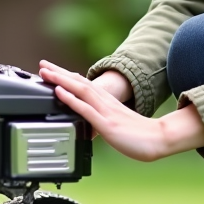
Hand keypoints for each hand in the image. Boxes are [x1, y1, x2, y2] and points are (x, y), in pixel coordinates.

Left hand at [39, 60, 203, 162]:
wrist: (161, 139)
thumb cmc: (142, 136)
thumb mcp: (119, 124)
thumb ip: (105, 121)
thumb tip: (92, 126)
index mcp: (108, 103)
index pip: (85, 84)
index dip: (67, 76)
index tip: (53, 71)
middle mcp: (106, 103)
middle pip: (79, 82)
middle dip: (59, 73)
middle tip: (42, 64)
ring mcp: (106, 112)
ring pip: (80, 90)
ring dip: (60, 80)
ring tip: (45, 73)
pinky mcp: (107, 124)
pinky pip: (85, 109)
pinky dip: (70, 98)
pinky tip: (59, 92)